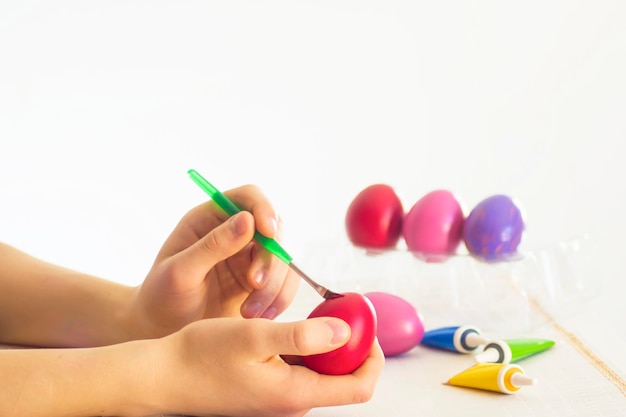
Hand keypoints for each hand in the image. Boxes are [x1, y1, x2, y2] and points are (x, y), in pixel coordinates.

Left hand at [130, 185, 299, 337]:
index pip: (249, 197)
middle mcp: (235, 233)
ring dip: (275, 285)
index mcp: (210, 218)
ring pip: (283, 259)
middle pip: (275, 229)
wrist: (162, 332)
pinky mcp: (260, 282)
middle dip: (271, 257)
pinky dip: (279, 300)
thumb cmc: (162, 298)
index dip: (264, 209)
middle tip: (255, 284)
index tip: (268, 233)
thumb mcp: (180, 272)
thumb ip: (212, 246)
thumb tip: (247, 220)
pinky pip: (285, 284)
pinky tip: (259, 317)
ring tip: (249, 312)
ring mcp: (250, 258)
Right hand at [150, 317, 384, 416]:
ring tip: (320, 312)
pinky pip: (299, 370)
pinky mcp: (266, 389)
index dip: (373, 357)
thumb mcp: (254, 337)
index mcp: (295, 394)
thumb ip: (302, 336)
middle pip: (343, 379)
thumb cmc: (200, 356)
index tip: (367, 325)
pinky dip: (306, 348)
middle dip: (352, 345)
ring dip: (327, 344)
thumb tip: (346, 332)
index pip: (358, 387)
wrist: (161, 377)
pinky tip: (292, 326)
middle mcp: (291, 402)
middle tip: (343, 310)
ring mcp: (278, 397)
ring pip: (321, 372)